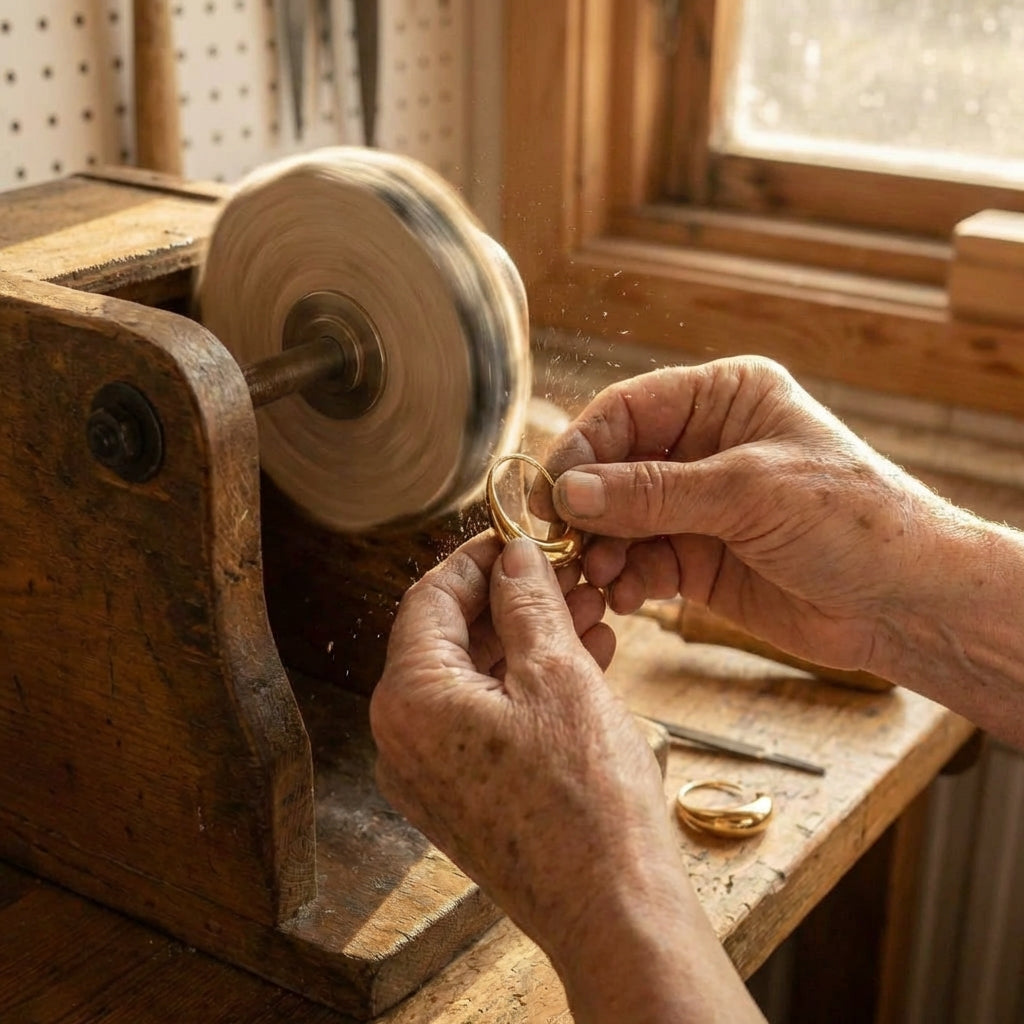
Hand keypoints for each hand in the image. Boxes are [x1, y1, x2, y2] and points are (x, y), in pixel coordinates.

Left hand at [371, 532, 766, 1021]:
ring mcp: (431, 774)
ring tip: (589, 612)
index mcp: (410, 700)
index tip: (520, 535)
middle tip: (567, 572)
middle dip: (513, 599)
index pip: (430, 597)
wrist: (614, 911)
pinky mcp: (463, 797)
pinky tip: (583, 660)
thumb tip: (514, 553)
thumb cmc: (587, 799)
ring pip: (474, 678)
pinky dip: (527, 686)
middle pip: (450, 637)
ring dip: (528, 639)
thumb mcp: (559, 674)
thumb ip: (528, 601)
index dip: (478, 557)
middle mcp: (403, 739)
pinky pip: (485, 719)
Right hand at [541, 356, 952, 672]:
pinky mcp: (699, 558)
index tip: (552, 492)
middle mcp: (706, 445)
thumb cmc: (851, 521)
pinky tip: (626, 596)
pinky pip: (641, 561)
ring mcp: (700, 505)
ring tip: (600, 575)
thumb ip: (652, 494)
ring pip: (620, 519)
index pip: (628, 409)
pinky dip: (625, 578)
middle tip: (564, 541)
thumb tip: (567, 492)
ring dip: (602, 547)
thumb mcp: (748, 493)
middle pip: (615, 466)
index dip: (583, 447)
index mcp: (725, 398)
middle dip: (587, 505)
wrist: (906, 603)